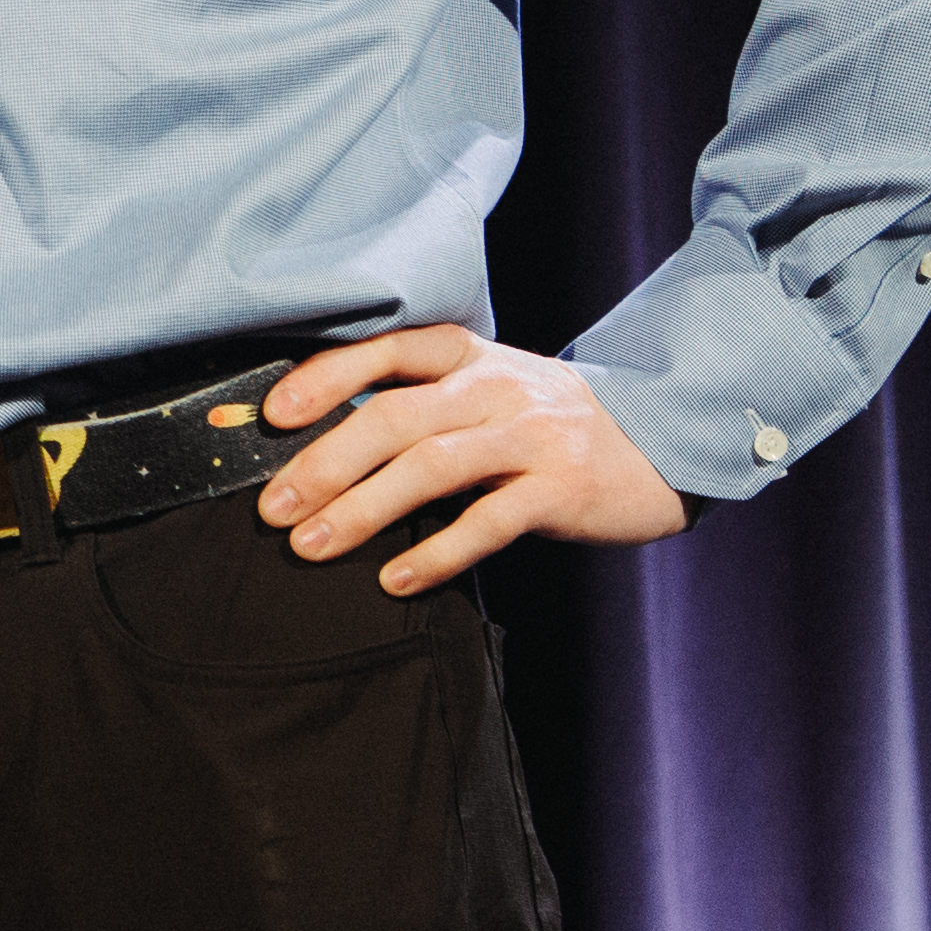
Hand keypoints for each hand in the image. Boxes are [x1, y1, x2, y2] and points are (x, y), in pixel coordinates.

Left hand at [255, 325, 685, 593]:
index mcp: (466, 354)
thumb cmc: (542, 422)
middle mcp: (495, 386)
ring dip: (362, 510)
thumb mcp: (484, 389)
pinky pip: (487, 522)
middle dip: (323, 463)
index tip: (272, 417)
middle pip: (394, 418)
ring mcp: (531, 436)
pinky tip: (394, 580)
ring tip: (312, 545)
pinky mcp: (561, 489)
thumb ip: (417, 400)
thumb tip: (315, 437)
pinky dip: (436, 553)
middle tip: (273, 508)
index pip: (384, 350)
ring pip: (431, 467)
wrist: (658, 444)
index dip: (323, 379)